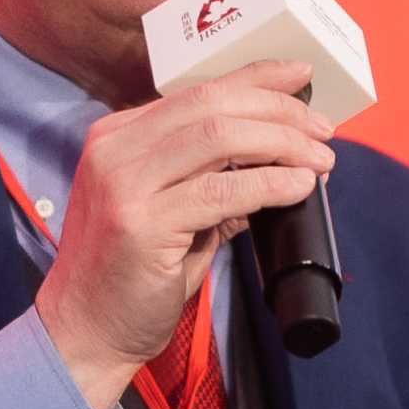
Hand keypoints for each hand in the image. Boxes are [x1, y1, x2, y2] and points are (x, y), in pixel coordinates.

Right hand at [33, 67, 336, 408]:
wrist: (85, 332)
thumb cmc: (130, 276)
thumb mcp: (170, 212)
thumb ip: (211, 181)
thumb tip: (276, 162)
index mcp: (118, 136)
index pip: (198, 90)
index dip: (256, 78)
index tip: (301, 76)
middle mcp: (115, 148)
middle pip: (212, 105)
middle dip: (279, 111)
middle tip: (322, 129)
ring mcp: (123, 183)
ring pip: (220, 137)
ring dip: (283, 144)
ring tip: (319, 160)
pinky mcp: (140, 223)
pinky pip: (221, 191)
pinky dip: (269, 185)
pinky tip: (297, 188)